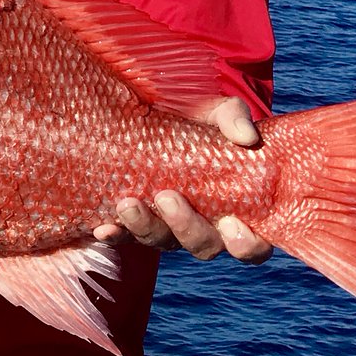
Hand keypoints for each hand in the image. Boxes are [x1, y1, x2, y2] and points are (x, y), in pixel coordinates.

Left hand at [91, 96, 273, 263]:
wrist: (153, 109)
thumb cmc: (197, 117)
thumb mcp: (215, 111)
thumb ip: (233, 117)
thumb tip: (244, 135)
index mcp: (235, 207)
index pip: (252, 243)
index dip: (246, 243)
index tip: (231, 222)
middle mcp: (202, 224)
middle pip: (203, 246)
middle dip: (187, 227)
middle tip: (169, 197)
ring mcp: (167, 225)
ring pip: (162, 242)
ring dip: (146, 228)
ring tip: (128, 202)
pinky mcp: (134, 220)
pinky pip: (124, 238)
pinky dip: (115, 235)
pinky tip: (103, 228)